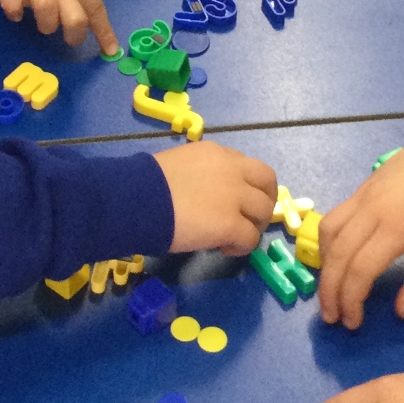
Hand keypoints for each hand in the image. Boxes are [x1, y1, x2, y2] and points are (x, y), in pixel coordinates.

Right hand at [0, 0, 119, 53]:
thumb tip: (83, 10)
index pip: (95, 9)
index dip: (104, 32)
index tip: (110, 52)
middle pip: (75, 18)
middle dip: (73, 35)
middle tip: (65, 36)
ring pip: (46, 12)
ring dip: (45, 23)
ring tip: (38, 18)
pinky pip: (12, 4)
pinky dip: (14, 10)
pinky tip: (14, 9)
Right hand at [153, 141, 277, 254]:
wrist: (137, 200)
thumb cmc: (146, 184)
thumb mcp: (177, 165)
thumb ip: (198, 173)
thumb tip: (198, 193)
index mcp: (215, 153)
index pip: (244, 165)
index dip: (242, 183)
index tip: (230, 198)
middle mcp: (231, 169)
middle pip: (266, 180)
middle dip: (263, 198)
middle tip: (250, 217)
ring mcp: (234, 197)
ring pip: (263, 210)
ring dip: (253, 224)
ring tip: (235, 237)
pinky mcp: (231, 224)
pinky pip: (250, 238)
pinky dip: (241, 246)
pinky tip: (224, 249)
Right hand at [316, 128, 403, 329]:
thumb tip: (400, 311)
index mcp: (398, 227)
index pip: (361, 269)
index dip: (352, 300)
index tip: (355, 322)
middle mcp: (372, 211)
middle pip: (338, 256)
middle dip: (330, 292)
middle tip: (333, 318)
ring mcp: (361, 198)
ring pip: (328, 235)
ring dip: (324, 267)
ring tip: (330, 292)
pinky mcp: (358, 191)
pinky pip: (333, 220)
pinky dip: (327, 244)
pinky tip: (335, 260)